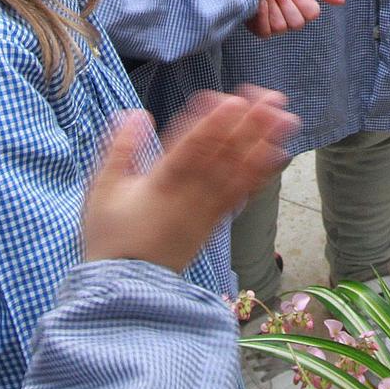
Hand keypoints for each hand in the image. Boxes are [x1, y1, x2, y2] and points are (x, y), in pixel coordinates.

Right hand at [80, 88, 297, 270]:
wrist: (125, 290)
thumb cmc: (109, 237)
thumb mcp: (101, 192)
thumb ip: (119, 149)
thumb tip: (136, 113)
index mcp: (160, 185)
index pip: (190, 150)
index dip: (214, 125)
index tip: (234, 102)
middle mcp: (189, 196)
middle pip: (224, 156)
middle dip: (250, 125)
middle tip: (274, 98)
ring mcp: (205, 210)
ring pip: (238, 173)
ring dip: (264, 144)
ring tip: (287, 120)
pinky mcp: (213, 223)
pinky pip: (240, 196)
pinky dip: (260, 175)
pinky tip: (278, 156)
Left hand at [248, 0, 344, 36]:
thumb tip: (342, 0)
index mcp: (305, 8)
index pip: (312, 13)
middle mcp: (293, 20)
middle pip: (297, 22)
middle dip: (285, 2)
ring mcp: (277, 27)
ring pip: (281, 27)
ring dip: (273, 5)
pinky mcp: (261, 30)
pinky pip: (265, 30)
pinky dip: (262, 14)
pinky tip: (260, 2)